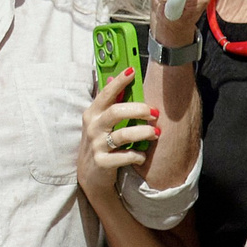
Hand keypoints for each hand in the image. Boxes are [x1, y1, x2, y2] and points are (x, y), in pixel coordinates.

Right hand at [78, 69, 161, 199]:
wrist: (90, 174)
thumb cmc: (99, 142)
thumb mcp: (99, 122)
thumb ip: (107, 102)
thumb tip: (113, 78)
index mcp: (92, 113)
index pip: (106, 93)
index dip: (119, 82)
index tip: (132, 71)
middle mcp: (92, 127)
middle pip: (116, 112)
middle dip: (139, 110)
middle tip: (155, 112)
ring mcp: (96, 145)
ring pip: (123, 135)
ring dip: (143, 132)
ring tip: (155, 133)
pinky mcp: (102, 162)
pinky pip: (125, 156)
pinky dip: (138, 155)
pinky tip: (142, 155)